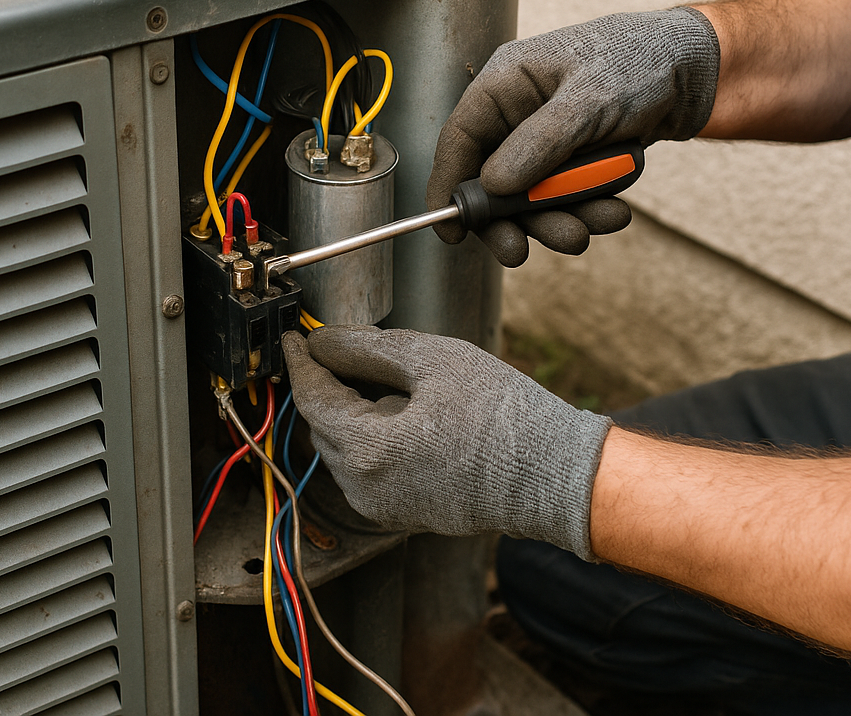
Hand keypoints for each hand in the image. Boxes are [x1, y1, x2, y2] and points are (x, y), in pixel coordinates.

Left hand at [282, 326, 611, 559]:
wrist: (553, 475)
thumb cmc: (503, 417)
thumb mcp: (433, 362)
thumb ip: (368, 348)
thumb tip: (325, 341)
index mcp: (367, 451)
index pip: (311, 397)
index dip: (301, 360)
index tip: (298, 337)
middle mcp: (365, 489)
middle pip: (324, 423)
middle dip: (332, 384)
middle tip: (352, 348)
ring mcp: (382, 507)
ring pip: (345, 447)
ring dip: (356, 411)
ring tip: (403, 384)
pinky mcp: (402, 514)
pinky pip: (369, 468)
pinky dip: (375, 436)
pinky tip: (414, 414)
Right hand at [426, 7, 718, 265]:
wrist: (694, 71)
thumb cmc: (640, 62)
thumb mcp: (590, 100)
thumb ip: (540, 142)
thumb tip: (494, 184)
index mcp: (506, 83)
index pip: (459, 138)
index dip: (448, 186)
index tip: (450, 231)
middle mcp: (517, 114)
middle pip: (491, 180)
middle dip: (512, 218)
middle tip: (522, 251)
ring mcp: (544, 140)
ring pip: (530, 198)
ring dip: (557, 220)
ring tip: (593, 228)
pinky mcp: (569, 161)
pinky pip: (563, 200)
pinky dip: (585, 212)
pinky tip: (613, 211)